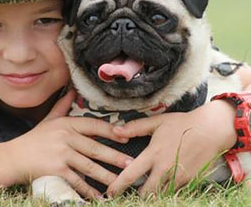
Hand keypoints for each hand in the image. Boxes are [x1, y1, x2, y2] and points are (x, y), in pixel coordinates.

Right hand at [5, 90, 131, 198]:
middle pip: (95, 147)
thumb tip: (71, 90)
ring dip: (106, 175)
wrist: (13, 157)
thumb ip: (62, 106)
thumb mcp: (49, 120)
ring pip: (89, 165)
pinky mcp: (56, 170)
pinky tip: (98, 195)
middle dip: (115, 156)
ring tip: (120, 181)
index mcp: (67, 124)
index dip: (111, 131)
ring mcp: (62, 154)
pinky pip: (77, 180)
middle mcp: (66, 137)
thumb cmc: (34, 139)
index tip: (125, 136)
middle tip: (130, 163)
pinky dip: (88, 189)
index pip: (94, 125)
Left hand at [107, 100, 236, 196]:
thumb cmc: (181, 124)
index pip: (130, 175)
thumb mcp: (157, 122)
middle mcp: (164, 169)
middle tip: (128, 196)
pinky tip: (161, 188)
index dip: (118, 186)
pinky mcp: (189, 181)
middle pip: (145, 193)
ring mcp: (178, 177)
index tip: (109, 193)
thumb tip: (115, 130)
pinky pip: (173, 192)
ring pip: (160, 196)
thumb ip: (135, 127)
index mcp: (153, 154)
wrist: (211, 130)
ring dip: (151, 196)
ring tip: (143, 194)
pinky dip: (165, 193)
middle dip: (135, 197)